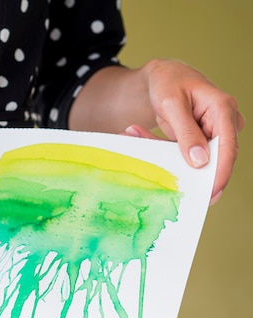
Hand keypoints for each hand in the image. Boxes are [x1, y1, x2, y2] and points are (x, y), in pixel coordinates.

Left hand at [69, 59, 243, 204]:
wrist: (162, 76)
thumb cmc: (169, 81)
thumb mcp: (172, 105)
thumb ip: (186, 133)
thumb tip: (200, 161)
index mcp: (223, 109)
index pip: (228, 147)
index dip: (220, 173)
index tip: (209, 193)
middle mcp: (223, 123)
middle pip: (216, 158)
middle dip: (191, 172)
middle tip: (171, 188)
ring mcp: (212, 134)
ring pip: (197, 160)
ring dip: (169, 158)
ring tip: (137, 135)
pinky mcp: (199, 142)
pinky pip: (184, 156)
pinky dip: (163, 151)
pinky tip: (137, 133)